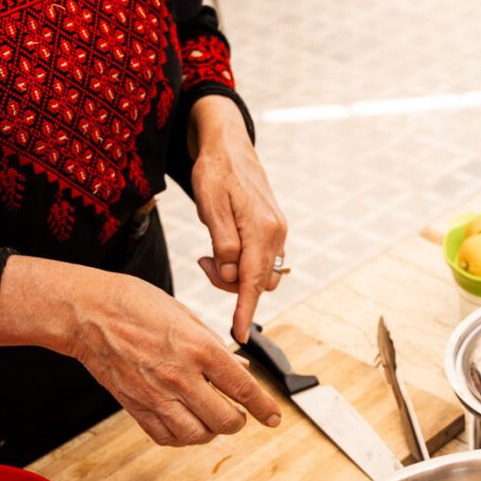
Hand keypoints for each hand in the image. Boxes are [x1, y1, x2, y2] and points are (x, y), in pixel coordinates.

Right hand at [0, 256, 282, 447]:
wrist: (89, 313)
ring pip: (197, 435)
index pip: (243, 388)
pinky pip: (166, 438)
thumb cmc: (136, 304)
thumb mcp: (186, 315)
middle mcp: (180, 376)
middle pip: (224, 419)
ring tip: (213, 420)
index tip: (275, 418)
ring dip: (211, 432)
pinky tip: (186, 424)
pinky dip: (182, 437)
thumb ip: (213, 345)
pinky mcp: (135, 407)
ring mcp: (156, 396)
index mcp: (199, 348)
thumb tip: (239, 366)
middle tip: (239, 415)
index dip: (264, 407)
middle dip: (239, 421)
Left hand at [188, 95, 286, 341]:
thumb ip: (223, 243)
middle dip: (230, 285)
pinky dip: (241, 263)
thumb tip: (232, 274)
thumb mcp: (210, 206)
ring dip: (235, 274)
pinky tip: (222, 248)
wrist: (228, 144)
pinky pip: (261, 260)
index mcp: (263, 228)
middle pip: (257, 281)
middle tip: (203, 261)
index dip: (245, 311)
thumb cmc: (215, 171)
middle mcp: (276, 232)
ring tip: (209, 254)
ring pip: (260, 273)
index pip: (253, 281)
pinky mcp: (272, 229)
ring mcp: (277, 230)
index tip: (239, 335)